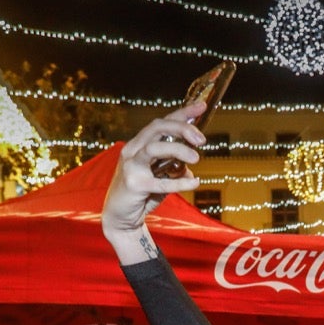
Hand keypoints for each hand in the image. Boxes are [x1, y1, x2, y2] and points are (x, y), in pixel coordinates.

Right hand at [101, 102, 206, 261]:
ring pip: (154, 148)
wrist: (121, 218)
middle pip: (157, 128)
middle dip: (181, 128)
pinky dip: (179, 182)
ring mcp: (131, 166)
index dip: (182, 113)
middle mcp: (133, 150)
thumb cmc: (142, 194)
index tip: (202, 106)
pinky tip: (194, 182)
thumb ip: (174, 169)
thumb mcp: (161, 178)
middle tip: (202, 138)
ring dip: (177, 149)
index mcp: (140, 144)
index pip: (162, 122)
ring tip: (196, 158)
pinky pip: (160, 182)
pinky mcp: (134, 185)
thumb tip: (192, 168)